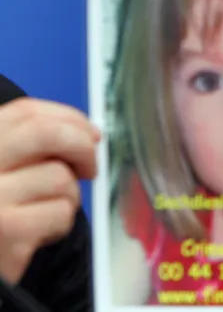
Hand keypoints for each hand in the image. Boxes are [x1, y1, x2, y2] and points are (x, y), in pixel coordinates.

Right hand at [0, 98, 99, 283]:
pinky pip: (61, 212)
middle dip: (83, 146)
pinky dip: (61, 223)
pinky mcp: (8, 230)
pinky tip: (39, 233)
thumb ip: (30, 146)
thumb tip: (89, 134)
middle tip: (90, 167)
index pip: (26, 112)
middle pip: (47, 133)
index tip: (90, 134)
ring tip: (46, 212)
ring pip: (61, 178)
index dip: (68, 119)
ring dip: (69, 196)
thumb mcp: (2, 170)